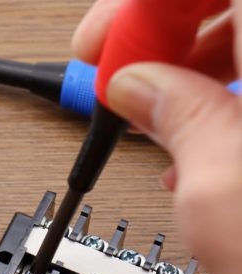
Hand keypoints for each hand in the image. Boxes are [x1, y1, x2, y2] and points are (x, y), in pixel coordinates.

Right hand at [73, 0, 241, 273]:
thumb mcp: (225, 195)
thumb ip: (176, 117)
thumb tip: (135, 87)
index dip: (143, 4)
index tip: (103, 43)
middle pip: (226, 0)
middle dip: (164, 27)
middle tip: (122, 74)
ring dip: (197, 63)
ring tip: (155, 116)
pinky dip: (234, 94)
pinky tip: (206, 140)